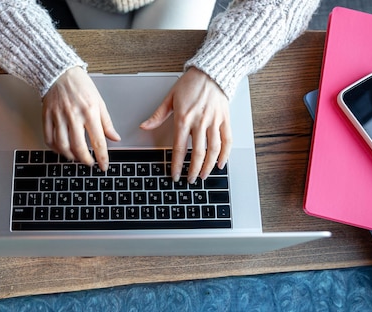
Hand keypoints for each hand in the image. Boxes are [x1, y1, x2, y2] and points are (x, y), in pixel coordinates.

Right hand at [42, 67, 120, 170]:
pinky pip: (49, 138)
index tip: (103, 166)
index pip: (98, 141)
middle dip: (85, 160)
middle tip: (89, 163)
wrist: (59, 72)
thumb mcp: (99, 102)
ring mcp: (58, 117)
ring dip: (70, 156)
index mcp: (89, 112)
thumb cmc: (81, 85)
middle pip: (79, 147)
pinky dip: (55, 148)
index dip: (102, 157)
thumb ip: (107, 122)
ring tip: (76, 158)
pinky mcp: (47, 116)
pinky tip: (61, 150)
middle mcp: (74, 116)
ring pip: (63, 145)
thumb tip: (114, 138)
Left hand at [140, 67, 231, 182]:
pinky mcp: (225, 119)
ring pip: (214, 150)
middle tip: (189, 180)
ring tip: (203, 175)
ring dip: (209, 166)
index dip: (177, 164)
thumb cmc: (191, 83)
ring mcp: (214, 121)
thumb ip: (157, 115)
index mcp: (183, 118)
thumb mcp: (170, 98)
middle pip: (198, 153)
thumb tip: (144, 126)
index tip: (175, 175)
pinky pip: (227, 140)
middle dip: (193, 170)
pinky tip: (221, 163)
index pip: (179, 148)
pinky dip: (225, 154)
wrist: (211, 72)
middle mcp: (200, 121)